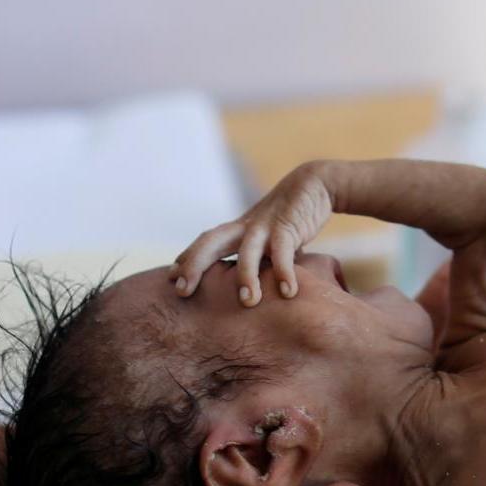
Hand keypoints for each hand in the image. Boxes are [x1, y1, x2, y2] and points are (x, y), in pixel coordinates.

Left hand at [171, 162, 336, 305]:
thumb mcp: (267, 238)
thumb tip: (253, 290)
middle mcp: (245, 227)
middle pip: (211, 242)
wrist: (316, 184)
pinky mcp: (289, 226)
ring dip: (245, 276)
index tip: (170, 278)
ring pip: (248, 250)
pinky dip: (285, 271)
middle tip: (181, 291)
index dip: (187, 259)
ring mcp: (266, 226)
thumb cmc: (289, 217)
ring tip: (247, 301)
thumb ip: (258, 260)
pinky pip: (284, 251)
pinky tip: (288, 292)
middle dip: (194, 264)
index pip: (205, 243)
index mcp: (237, 229)